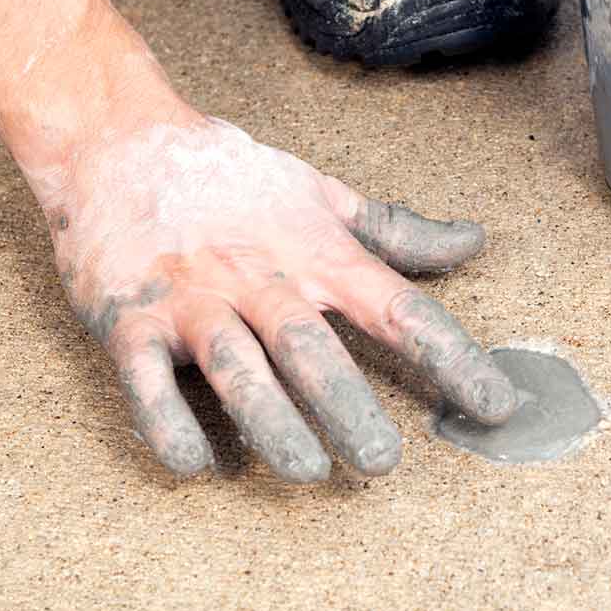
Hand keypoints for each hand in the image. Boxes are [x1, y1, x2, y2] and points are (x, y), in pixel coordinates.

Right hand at [36, 110, 516, 481]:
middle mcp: (258, 277)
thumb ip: (396, 232)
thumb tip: (473, 243)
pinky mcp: (128, 321)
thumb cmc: (229, 176)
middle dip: (348, 405)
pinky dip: (168, 424)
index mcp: (314, 252)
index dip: (451, 358)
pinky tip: (195, 464)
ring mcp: (190, 300)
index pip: (397, 309)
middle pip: (310, 347)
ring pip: (236, 367)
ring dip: (271, 422)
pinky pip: (146, 381)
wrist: (113, 137)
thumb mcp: (321, 194)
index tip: (496, 406)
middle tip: (383, 462)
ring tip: (305, 472)